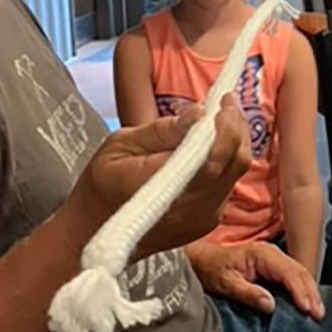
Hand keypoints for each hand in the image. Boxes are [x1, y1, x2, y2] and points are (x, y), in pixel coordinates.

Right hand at [68, 96, 250, 254]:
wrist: (95, 231)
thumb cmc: (100, 185)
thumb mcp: (120, 145)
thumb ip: (163, 131)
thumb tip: (200, 114)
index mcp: (162, 189)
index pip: (213, 158)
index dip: (227, 126)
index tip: (223, 100)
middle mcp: (189, 209)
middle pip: (235, 164)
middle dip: (237, 127)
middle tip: (226, 103)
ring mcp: (201, 219)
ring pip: (235, 174)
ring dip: (233, 143)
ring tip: (220, 118)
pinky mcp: (205, 222)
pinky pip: (226, 185)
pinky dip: (225, 160)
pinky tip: (211, 144)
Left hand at [187, 241, 324, 319]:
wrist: (203, 261)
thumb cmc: (212, 270)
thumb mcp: (226, 284)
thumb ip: (248, 294)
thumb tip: (270, 305)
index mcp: (262, 255)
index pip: (288, 273)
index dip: (300, 292)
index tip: (307, 309)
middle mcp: (272, 253)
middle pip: (300, 272)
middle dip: (311, 294)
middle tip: (318, 315)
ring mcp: (275, 259)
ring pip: (300, 274)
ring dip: (310, 292)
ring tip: (318, 313)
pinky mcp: (274, 267)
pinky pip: (294, 277)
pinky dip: (304, 290)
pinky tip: (309, 304)